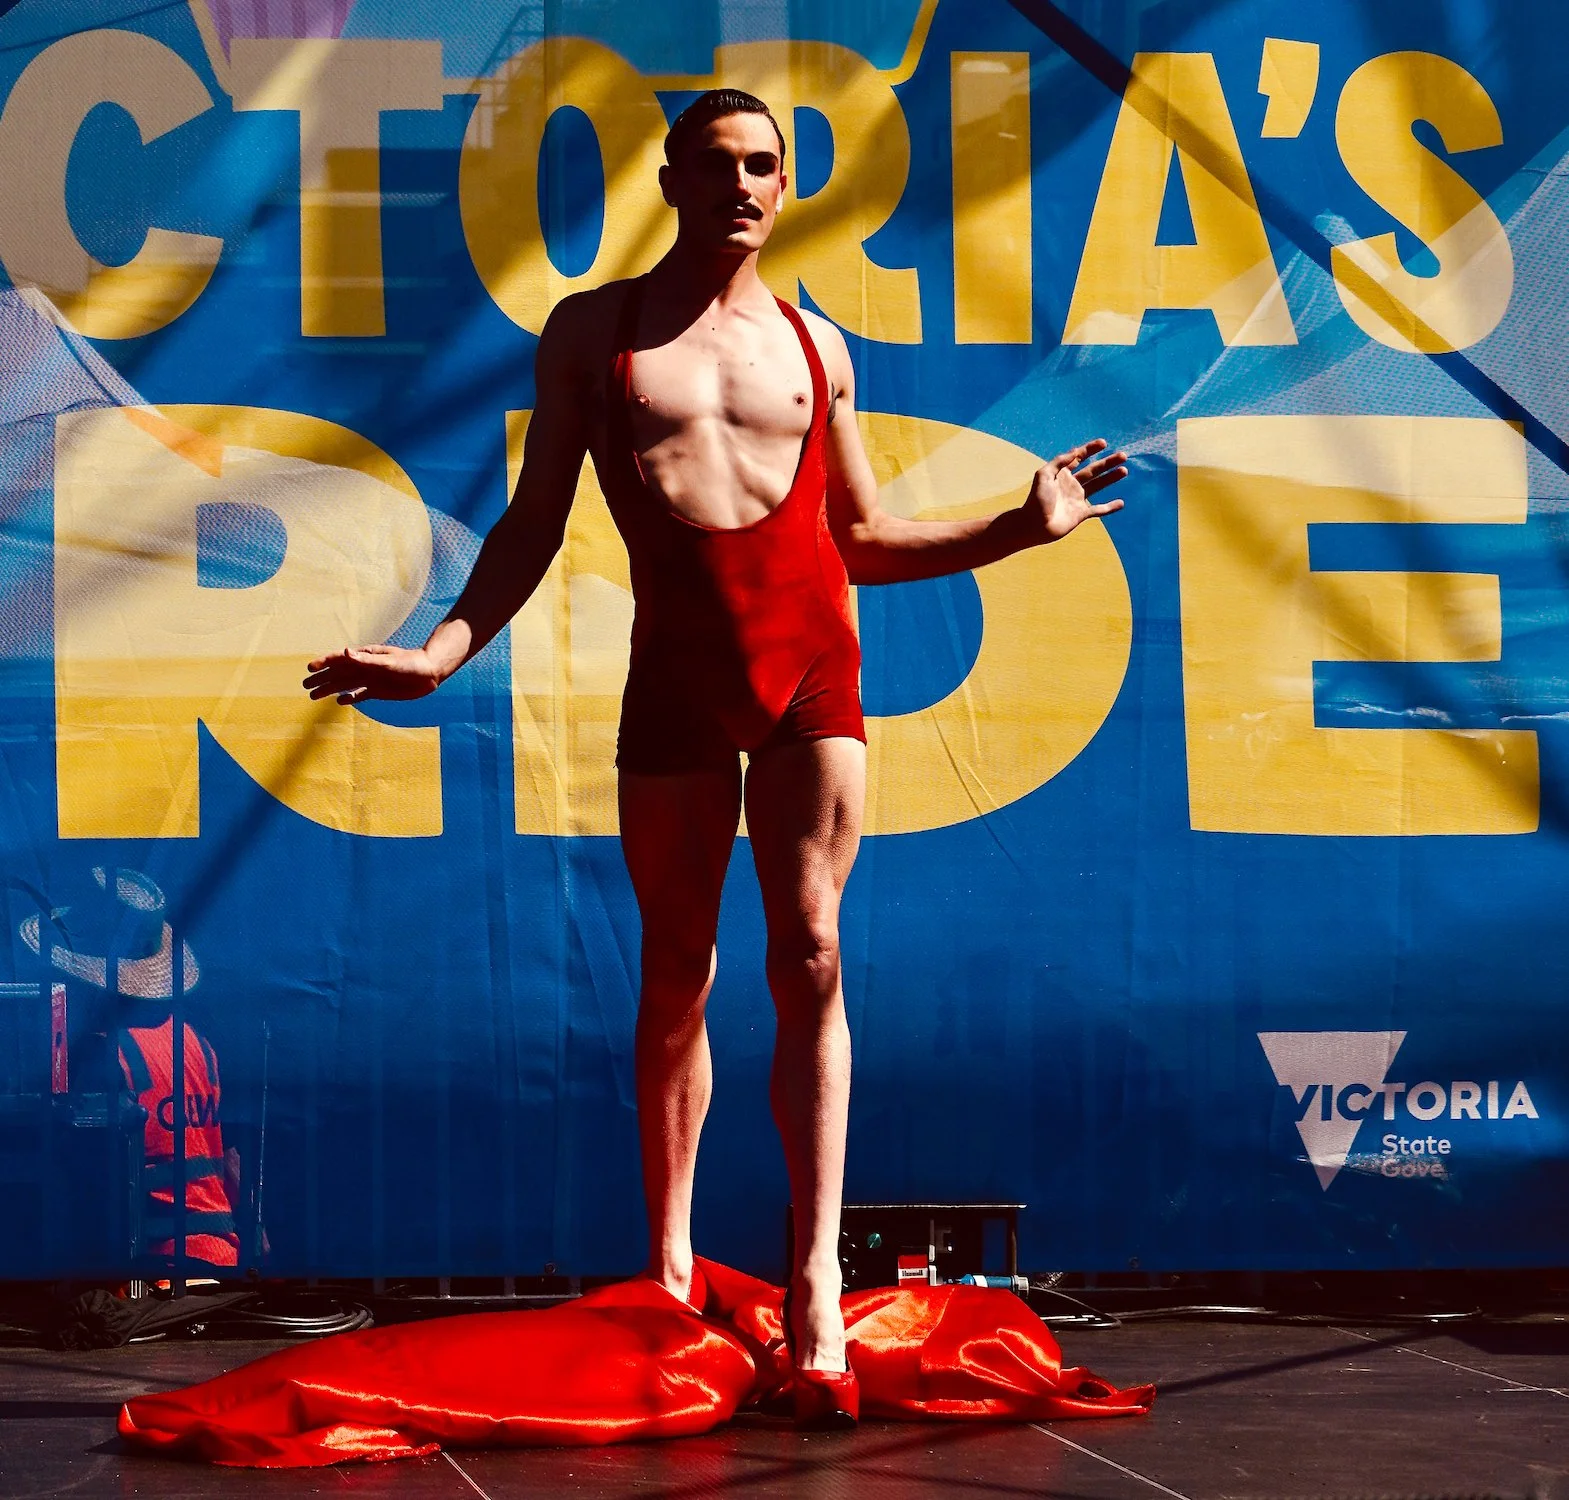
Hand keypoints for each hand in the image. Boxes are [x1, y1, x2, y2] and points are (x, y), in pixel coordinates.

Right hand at [302, 643, 442, 704]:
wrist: (429, 673)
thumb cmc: (410, 663)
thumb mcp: (387, 661)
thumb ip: (365, 659)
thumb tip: (345, 652)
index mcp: (365, 657)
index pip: (339, 659)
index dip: (324, 663)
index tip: (310, 668)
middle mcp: (365, 668)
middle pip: (338, 673)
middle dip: (321, 678)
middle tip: (304, 685)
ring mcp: (371, 680)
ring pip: (345, 685)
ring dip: (329, 689)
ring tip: (313, 695)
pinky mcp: (378, 691)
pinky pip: (360, 694)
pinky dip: (350, 697)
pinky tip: (340, 701)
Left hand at [1024, 439, 1126, 541]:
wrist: (1033, 525)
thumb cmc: (1036, 500)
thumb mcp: (1044, 475)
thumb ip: (1059, 461)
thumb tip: (1076, 451)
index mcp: (1062, 474)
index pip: (1079, 458)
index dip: (1091, 449)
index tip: (1103, 443)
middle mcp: (1072, 485)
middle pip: (1094, 470)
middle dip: (1108, 463)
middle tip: (1123, 456)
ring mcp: (1077, 499)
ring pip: (1099, 486)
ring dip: (1111, 478)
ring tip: (1124, 470)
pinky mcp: (1081, 514)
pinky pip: (1099, 510)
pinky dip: (1110, 507)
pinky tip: (1121, 503)